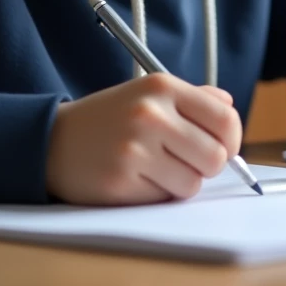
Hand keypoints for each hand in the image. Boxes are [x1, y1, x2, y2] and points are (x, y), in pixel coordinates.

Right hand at [45, 73, 241, 205]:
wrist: (52, 140)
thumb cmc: (110, 118)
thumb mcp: (149, 93)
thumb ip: (194, 98)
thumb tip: (229, 107)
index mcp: (162, 87)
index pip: (225, 120)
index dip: (232, 141)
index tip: (223, 148)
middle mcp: (150, 114)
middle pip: (216, 157)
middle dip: (206, 166)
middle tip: (186, 161)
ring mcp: (135, 148)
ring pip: (193, 183)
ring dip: (181, 181)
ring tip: (156, 168)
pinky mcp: (121, 181)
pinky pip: (164, 198)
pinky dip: (156, 193)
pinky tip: (136, 177)